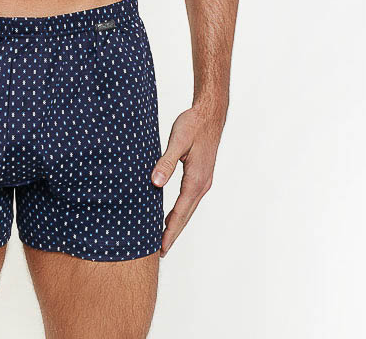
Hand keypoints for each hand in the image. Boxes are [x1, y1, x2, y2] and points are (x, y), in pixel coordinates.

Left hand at [150, 101, 225, 256]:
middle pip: (186, 215)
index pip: (180, 212)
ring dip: (177, 224)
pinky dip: (181, 211)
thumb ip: (166, 162)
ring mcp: (203, 181)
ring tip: (164, 238)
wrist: (210, 114)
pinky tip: (172, 214)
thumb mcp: (177, 140)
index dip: (169, 231)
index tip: (161, 248)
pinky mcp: (201, 175)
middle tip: (160, 252)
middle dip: (173, 233)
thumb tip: (155, 183)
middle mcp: (202, 184)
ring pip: (188, 208)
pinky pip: (189, 199)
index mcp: (196, 179)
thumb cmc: (193, 124)